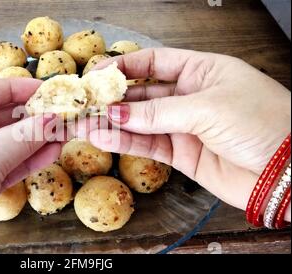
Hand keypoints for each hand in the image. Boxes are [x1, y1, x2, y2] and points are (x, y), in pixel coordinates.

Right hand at [89, 48, 290, 216]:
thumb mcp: (208, 107)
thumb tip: (117, 113)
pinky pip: (148, 145)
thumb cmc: (263, 122)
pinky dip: (125, 142)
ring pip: (140, 122)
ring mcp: (185, 126)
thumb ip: (158, 111)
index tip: (98, 74)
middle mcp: (191, 96)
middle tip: (86, 103)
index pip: (155, 62)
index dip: (125, 66)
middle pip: (142, 93)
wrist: (290, 172)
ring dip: (113, 123)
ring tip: (85, 124)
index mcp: (202, 71)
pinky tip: (103, 138)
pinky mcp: (183, 154)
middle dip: (114, 98)